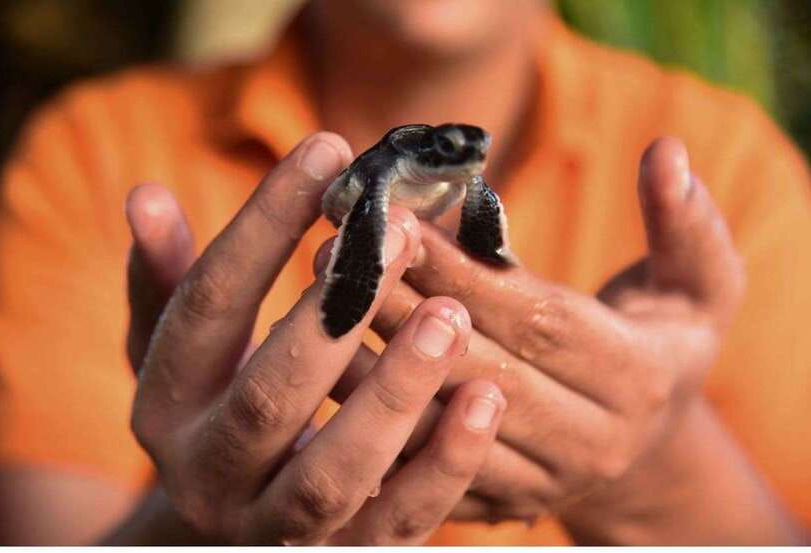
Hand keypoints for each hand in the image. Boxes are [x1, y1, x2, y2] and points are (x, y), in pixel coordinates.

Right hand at [124, 133, 506, 544]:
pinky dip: (445, 466)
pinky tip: (485, 398)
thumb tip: (145, 197)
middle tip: (398, 236)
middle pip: (269, 397)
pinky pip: (397, 523)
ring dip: (396, 393)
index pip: (206, 305)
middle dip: (336, 313)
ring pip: (333, 474)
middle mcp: (207, 474)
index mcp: (165, 405)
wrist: (228, 527)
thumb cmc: (218, 408)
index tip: (326, 150)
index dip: (262, 223)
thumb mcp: (182, 350)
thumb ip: (168, 281)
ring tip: (451, 317)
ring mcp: (272, 528)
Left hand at [355, 137, 745, 521]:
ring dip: (374, 367)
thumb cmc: (663, 344)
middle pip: (481, 372)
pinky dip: (376, 423)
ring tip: (316, 305)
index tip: (401, 222)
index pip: (540, 322)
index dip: (468, 274)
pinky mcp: (498, 506)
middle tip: (339, 253)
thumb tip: (666, 152)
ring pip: (443, 429)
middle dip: (405, 311)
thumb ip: (684, 223)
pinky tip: (326, 373)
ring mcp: (540, 483)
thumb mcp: (699, 284)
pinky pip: (424, 473)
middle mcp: (591, 442)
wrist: (646, 444)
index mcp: (637, 379)